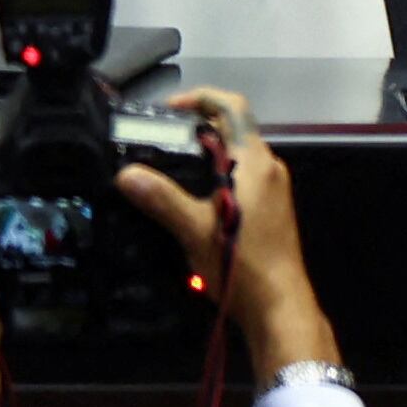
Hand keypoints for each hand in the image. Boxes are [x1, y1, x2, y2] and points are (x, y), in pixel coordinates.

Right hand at [116, 88, 340, 384]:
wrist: (281, 309)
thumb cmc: (242, 262)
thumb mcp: (195, 230)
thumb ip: (161, 198)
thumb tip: (125, 173)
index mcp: (254, 160)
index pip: (231, 106)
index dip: (201, 97)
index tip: (171, 110)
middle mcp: (269, 167)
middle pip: (234, 129)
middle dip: (199, 129)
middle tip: (164, 141)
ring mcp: (275, 190)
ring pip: (239, 156)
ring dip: (210, 155)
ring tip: (175, 170)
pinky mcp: (275, 212)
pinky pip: (246, 178)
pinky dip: (221, 176)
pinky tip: (198, 202)